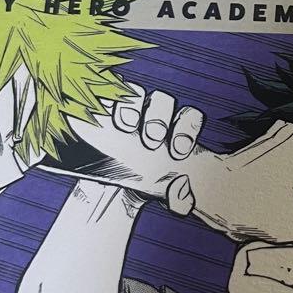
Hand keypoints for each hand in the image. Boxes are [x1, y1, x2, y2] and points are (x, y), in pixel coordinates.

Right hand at [105, 83, 205, 214]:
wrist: (113, 186)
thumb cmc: (149, 183)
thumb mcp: (166, 194)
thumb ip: (180, 198)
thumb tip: (181, 187)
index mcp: (177, 130)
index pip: (190, 117)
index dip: (188, 129)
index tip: (178, 151)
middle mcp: (155, 115)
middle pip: (163, 101)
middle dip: (158, 120)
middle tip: (151, 141)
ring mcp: (129, 110)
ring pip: (135, 94)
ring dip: (132, 107)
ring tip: (127, 127)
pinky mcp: (102, 113)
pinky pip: (104, 97)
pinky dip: (105, 103)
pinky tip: (103, 117)